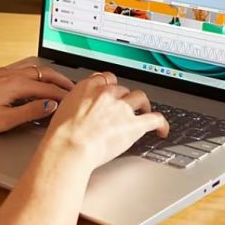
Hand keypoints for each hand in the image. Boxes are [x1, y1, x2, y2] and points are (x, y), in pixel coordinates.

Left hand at [0, 60, 74, 136]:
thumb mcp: (4, 120)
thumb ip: (30, 112)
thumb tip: (51, 105)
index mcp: (17, 84)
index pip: (49, 88)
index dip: (65, 95)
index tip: (77, 101)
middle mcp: (12, 75)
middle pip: (45, 74)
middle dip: (62, 81)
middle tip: (76, 89)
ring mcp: (4, 73)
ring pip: (35, 69)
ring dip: (50, 76)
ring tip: (60, 84)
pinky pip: (24, 70)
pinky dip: (37, 74)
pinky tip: (35, 80)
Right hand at [43, 71, 168, 171]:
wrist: (70, 146)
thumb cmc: (62, 135)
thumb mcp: (63, 109)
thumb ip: (76, 104)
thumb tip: (78, 110)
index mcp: (88, 87)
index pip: (106, 78)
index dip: (112, 86)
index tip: (113, 92)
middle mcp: (107, 93)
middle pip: (123, 89)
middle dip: (124, 98)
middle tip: (125, 108)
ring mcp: (122, 108)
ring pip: (140, 97)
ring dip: (142, 104)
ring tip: (144, 112)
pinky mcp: (134, 124)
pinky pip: (155, 119)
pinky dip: (162, 124)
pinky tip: (162, 130)